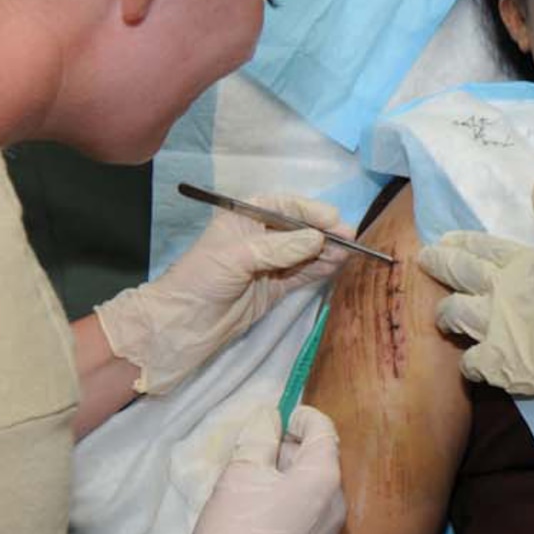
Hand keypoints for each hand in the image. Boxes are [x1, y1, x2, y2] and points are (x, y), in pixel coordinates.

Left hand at [96, 193, 353, 394]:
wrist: (181, 327)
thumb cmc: (200, 280)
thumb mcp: (238, 257)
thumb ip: (280, 247)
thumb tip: (318, 238)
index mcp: (244, 216)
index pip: (285, 206)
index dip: (311, 211)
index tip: (334, 220)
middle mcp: (259, 235)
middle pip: (299, 228)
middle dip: (324, 231)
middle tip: (352, 238)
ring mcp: (269, 263)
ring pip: (305, 251)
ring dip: (327, 251)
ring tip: (350, 253)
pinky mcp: (274, 287)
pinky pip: (303, 273)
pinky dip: (321, 269)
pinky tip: (338, 266)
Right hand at [151, 405, 345, 533]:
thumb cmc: (233, 529)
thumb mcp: (241, 471)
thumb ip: (259, 435)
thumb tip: (270, 417)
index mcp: (324, 480)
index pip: (324, 432)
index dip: (301, 417)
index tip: (280, 416)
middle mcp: (338, 511)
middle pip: (320, 466)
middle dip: (291, 453)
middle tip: (257, 453)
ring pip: (314, 501)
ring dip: (290, 487)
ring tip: (253, 490)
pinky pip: (309, 532)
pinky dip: (290, 519)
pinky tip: (260, 528)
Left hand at [419, 183, 533, 413]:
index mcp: (523, 262)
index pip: (480, 248)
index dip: (459, 243)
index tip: (443, 241)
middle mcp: (502, 294)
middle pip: (457, 275)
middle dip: (437, 265)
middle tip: (425, 262)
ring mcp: (501, 333)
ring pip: (455, 317)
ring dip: (446, 313)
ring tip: (443, 314)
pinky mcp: (508, 370)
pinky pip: (472, 364)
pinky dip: (470, 361)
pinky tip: (473, 360)